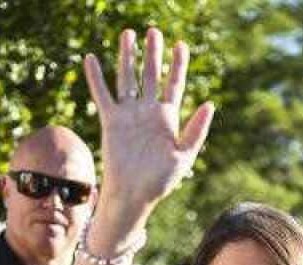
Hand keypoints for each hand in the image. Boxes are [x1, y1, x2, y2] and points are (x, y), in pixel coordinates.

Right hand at [83, 28, 213, 222]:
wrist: (133, 195)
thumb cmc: (161, 181)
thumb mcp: (184, 156)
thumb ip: (196, 130)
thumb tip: (210, 103)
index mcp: (168, 118)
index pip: (174, 84)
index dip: (178, 65)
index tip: (181, 45)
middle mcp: (148, 112)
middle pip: (150, 75)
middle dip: (152, 53)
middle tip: (153, 31)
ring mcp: (129, 114)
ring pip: (127, 78)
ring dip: (127, 57)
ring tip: (128, 34)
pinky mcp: (111, 121)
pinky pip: (102, 94)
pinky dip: (96, 77)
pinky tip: (92, 59)